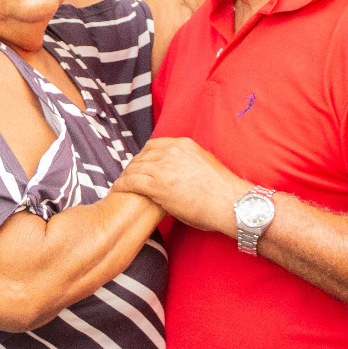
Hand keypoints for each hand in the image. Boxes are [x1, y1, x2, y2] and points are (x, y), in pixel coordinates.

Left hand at [112, 137, 250, 234]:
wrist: (230, 204)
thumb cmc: (222, 192)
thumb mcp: (204, 165)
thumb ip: (188, 162)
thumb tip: (181, 171)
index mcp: (184, 145)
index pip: (154, 145)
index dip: (144, 156)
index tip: (140, 165)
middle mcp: (172, 151)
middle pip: (142, 155)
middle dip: (133, 166)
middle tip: (127, 177)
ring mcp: (164, 167)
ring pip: (135, 168)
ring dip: (125, 176)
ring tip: (120, 185)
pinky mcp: (158, 185)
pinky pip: (132, 182)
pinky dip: (122, 185)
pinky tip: (117, 190)